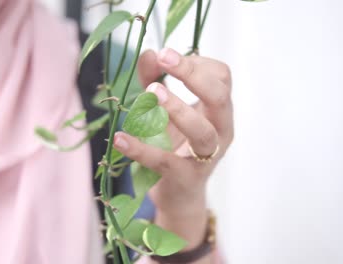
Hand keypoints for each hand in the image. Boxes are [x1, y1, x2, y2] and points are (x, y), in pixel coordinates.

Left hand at [113, 48, 233, 250]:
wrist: (179, 194)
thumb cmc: (175, 146)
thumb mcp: (165, 111)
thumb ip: (156, 81)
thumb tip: (148, 54)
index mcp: (218, 110)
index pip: (221, 77)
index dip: (197, 63)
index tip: (168, 58)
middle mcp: (221, 131)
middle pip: (220, 97)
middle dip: (193, 74)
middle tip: (166, 58)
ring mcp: (207, 157)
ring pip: (202, 131)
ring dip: (178, 109)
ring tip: (153, 93)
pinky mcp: (186, 178)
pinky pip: (166, 162)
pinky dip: (142, 150)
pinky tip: (121, 139)